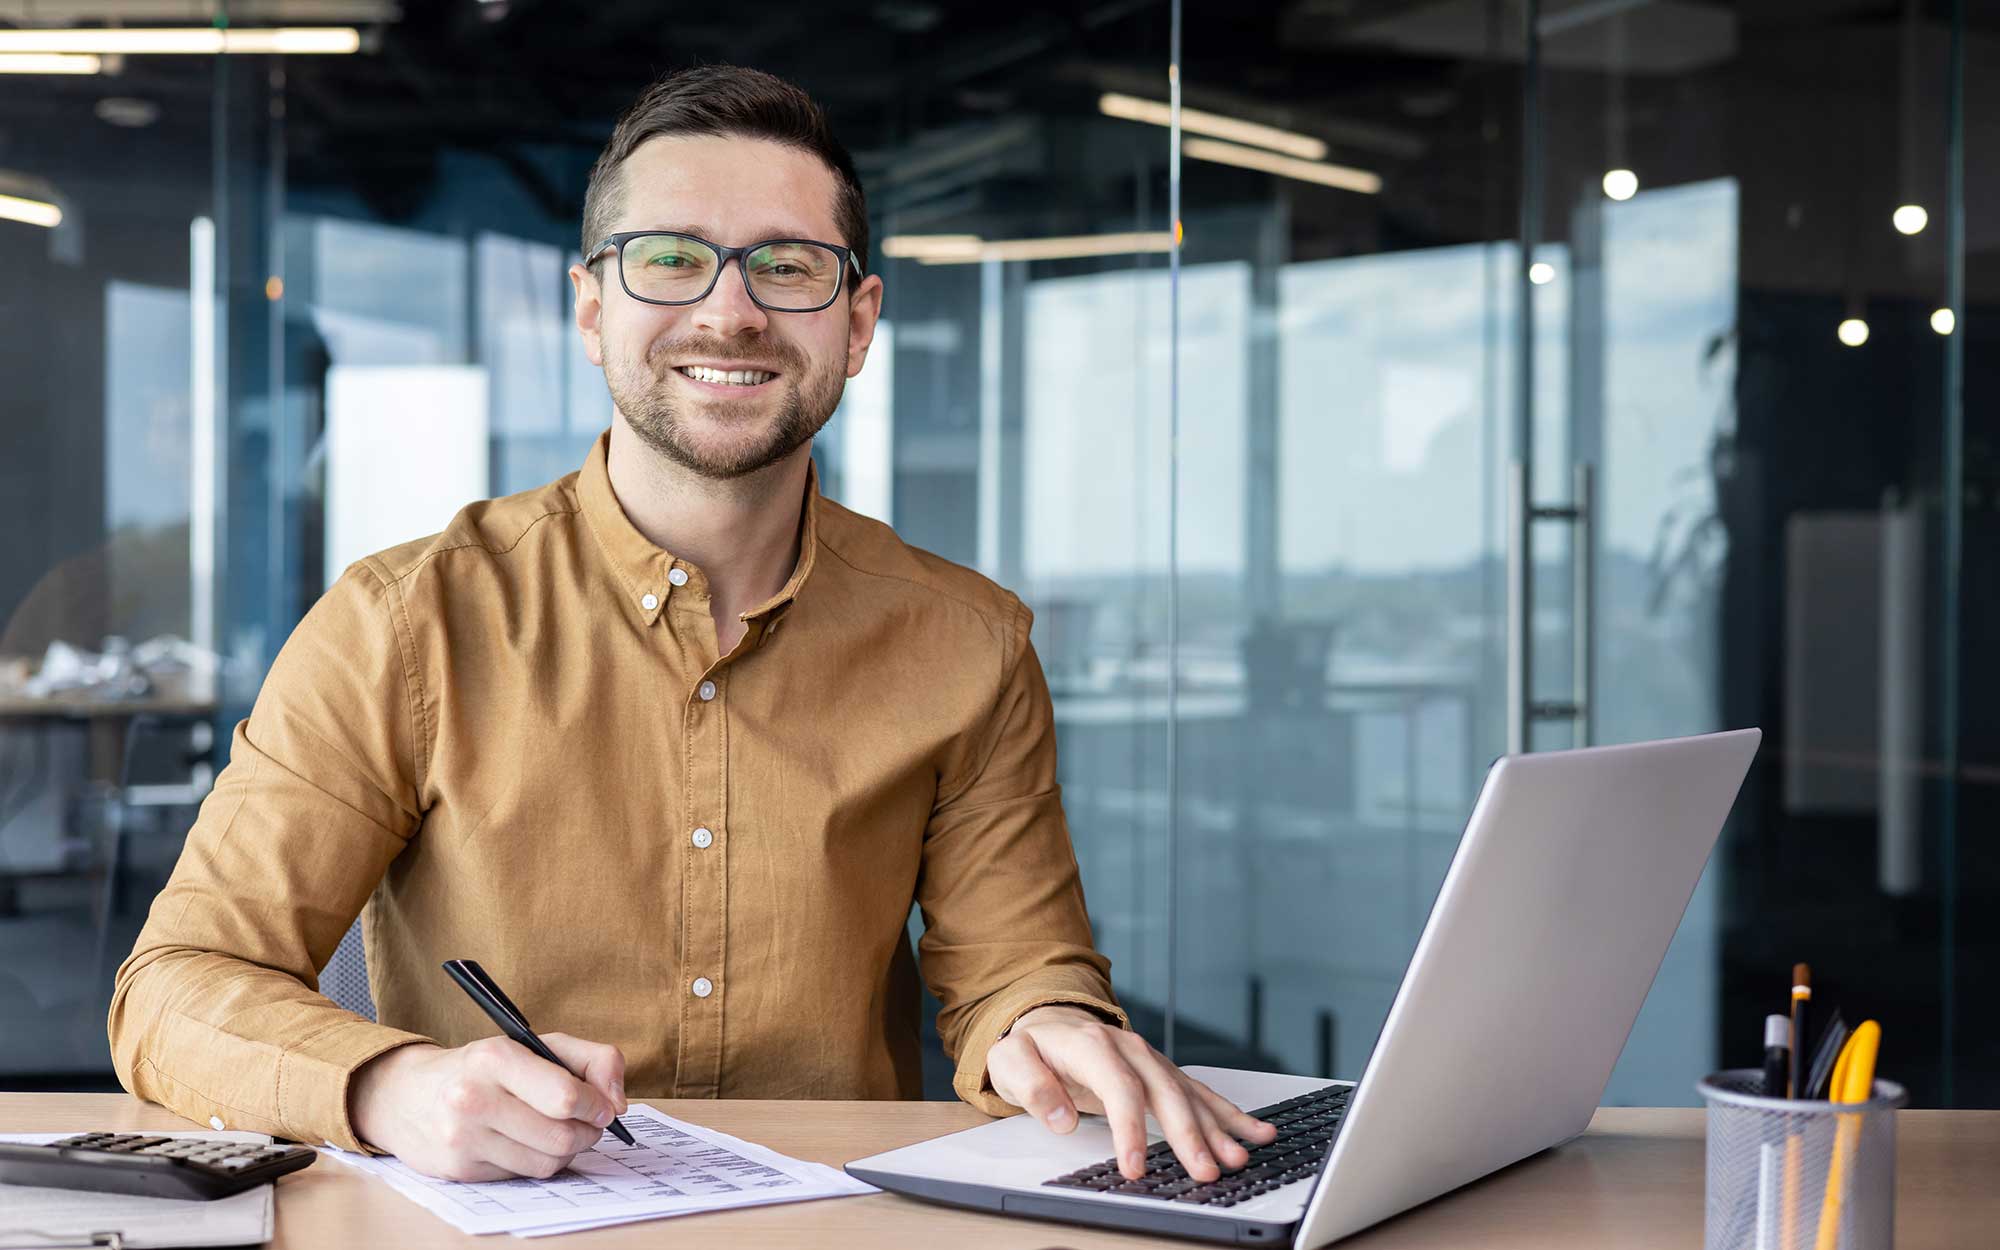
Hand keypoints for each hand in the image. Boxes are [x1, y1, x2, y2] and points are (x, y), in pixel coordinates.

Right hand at [349, 1033, 627, 1180]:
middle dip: (588, 1132)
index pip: (566, 1097)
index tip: (605, 1107)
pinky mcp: (459, 1170)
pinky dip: (535, 1162)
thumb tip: (618, 1103)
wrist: (408, 1095)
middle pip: (562, 1137)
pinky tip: (523, 1142)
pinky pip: (523, 1176)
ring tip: (556, 1130)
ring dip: (565, 1151)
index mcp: (496, 1057)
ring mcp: (462, 1138)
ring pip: (547, 1163)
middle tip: (588, 1123)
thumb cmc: (485, 1068)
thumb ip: (593, 1060)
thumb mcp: (537, 1044)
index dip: (597, 1106)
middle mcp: (473, 1098)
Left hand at [985, 1005, 1276, 1183]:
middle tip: (1204, 1170)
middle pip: (1165, 1093)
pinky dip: (1229, 1114)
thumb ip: (1032, 1086)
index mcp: (1092, 1046)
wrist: (1050, 1022)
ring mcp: (1151, 1060)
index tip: (1134, 1167)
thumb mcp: (1011, 1060)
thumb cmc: (1032, 1047)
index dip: (1130, 1129)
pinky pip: (1200, 1093)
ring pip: (1189, 1094)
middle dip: (1188, 1135)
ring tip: (1239, 1157)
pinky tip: (1255, 1131)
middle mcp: (1129, 1049)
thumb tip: (1061, 1118)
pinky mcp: (1163, 1073)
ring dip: (1217, 1128)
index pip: (1118, 1088)